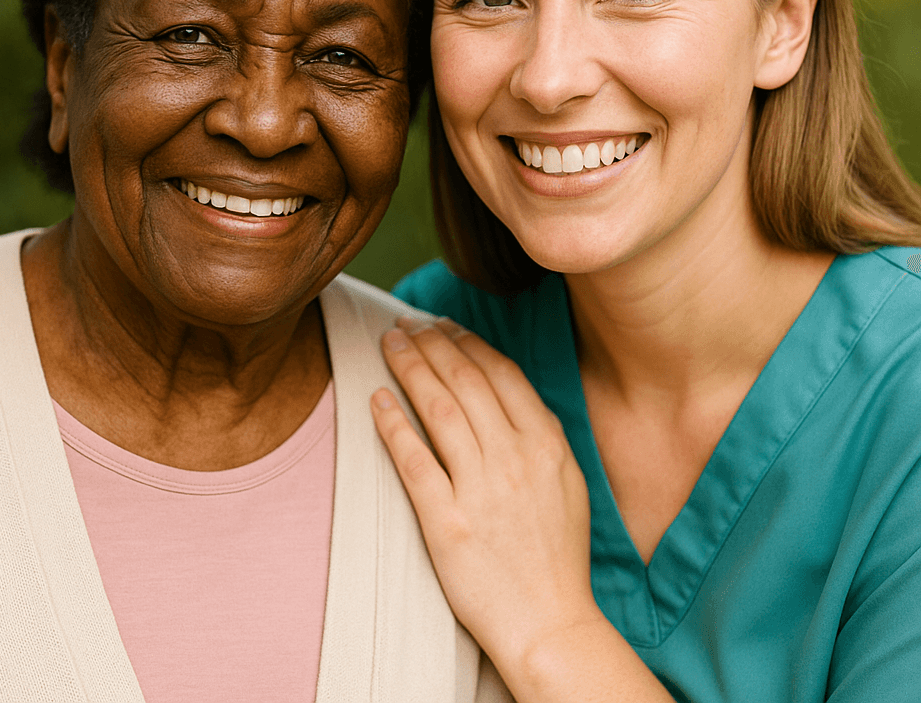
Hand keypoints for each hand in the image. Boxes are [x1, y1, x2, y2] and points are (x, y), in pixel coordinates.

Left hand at [371, 318, 596, 672]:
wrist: (549, 622)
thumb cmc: (557, 552)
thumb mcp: (567, 480)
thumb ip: (539, 433)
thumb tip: (505, 389)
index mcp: (546, 443)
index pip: (499, 372)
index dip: (464, 341)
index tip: (440, 325)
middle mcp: (515, 457)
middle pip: (464, 380)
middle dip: (430, 342)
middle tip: (404, 323)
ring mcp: (481, 489)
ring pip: (438, 408)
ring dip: (409, 367)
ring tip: (388, 344)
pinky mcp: (447, 522)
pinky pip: (414, 460)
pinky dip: (393, 424)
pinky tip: (377, 399)